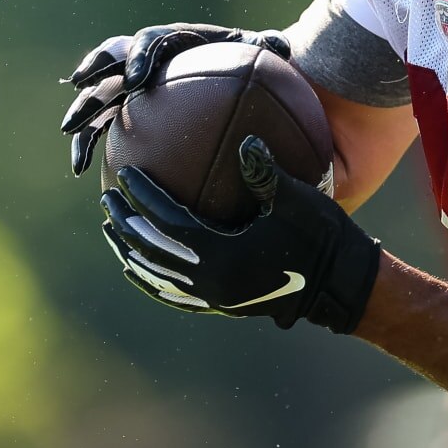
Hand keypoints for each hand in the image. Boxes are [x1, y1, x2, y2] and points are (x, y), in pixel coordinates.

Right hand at [60, 22, 290, 176]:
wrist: (228, 75)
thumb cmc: (244, 63)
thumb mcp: (260, 52)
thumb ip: (267, 46)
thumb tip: (282, 44)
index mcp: (172, 39)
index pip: (150, 41)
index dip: (140, 56)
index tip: (138, 80)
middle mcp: (143, 58)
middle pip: (111, 60)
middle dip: (93, 72)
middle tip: (81, 88)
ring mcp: (129, 85)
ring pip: (98, 94)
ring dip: (83, 112)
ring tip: (71, 135)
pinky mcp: (124, 111)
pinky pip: (101, 126)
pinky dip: (89, 143)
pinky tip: (84, 171)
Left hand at [100, 135, 380, 332]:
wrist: (340, 286)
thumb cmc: (322, 238)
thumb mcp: (299, 201)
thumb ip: (267, 174)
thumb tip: (244, 142)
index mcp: (222, 257)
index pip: (168, 223)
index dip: (144, 198)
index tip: (125, 174)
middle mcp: (210, 283)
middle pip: (153, 253)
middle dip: (126, 226)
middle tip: (107, 199)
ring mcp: (214, 299)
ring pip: (157, 278)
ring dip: (132, 253)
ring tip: (114, 232)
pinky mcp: (221, 306)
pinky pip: (174, 294)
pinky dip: (152, 280)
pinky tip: (143, 268)